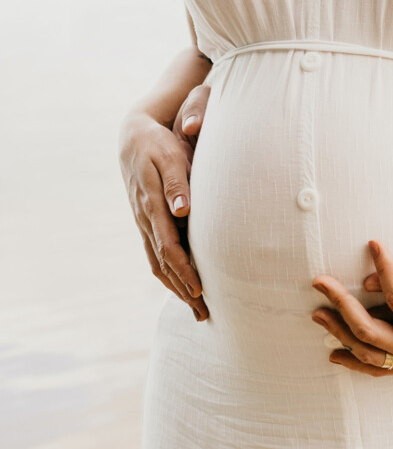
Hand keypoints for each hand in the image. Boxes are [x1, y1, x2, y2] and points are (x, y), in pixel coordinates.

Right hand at [118, 90, 208, 320]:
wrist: (134, 135)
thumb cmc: (159, 144)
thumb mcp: (170, 157)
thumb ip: (178, 183)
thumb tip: (183, 210)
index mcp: (153, 207)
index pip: (169, 248)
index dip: (184, 271)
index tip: (200, 291)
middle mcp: (145, 219)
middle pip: (163, 264)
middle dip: (182, 290)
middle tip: (204, 314)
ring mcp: (143, 222)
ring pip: (157, 263)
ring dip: (175, 288)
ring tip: (195, 309)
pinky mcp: (146, 221)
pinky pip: (154, 254)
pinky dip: (167, 274)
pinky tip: (179, 286)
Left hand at [311, 240, 392, 375]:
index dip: (384, 268)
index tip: (372, 241)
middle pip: (369, 330)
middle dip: (341, 305)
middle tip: (318, 281)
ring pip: (368, 353)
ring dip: (340, 333)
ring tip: (317, 313)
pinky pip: (379, 369)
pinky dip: (356, 362)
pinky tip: (335, 355)